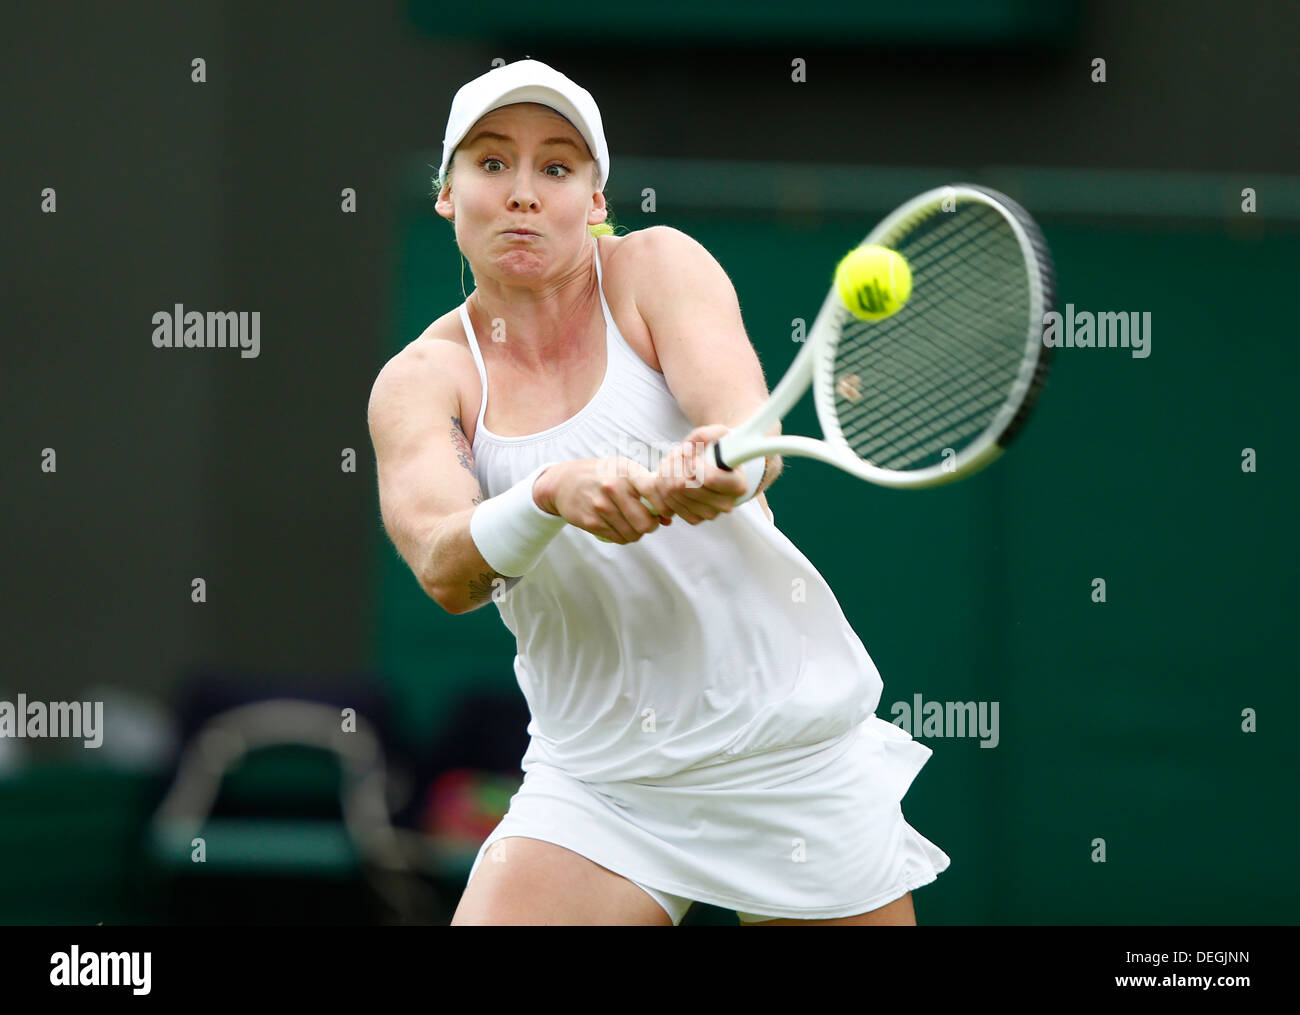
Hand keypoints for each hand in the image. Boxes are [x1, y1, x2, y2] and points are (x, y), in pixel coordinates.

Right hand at [535, 457, 673, 543]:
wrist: (563, 482)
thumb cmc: (601, 475)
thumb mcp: (623, 470)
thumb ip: (647, 489)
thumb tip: (668, 518)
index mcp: (625, 471)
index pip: (655, 491)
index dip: (666, 506)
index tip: (665, 511)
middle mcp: (613, 488)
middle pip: (646, 522)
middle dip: (651, 525)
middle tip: (647, 521)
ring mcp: (601, 506)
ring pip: (633, 534)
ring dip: (637, 532)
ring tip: (632, 523)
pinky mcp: (591, 522)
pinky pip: (619, 539)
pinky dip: (624, 537)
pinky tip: (620, 527)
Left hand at [655, 424, 749, 524]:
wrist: (719, 466)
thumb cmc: (720, 450)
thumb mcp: (718, 434)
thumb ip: (706, 435)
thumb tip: (689, 449)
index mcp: (738, 484)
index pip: (709, 478)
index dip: (693, 463)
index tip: (691, 454)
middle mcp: (726, 504)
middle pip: (684, 486)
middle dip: (675, 463)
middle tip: (678, 453)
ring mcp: (710, 514)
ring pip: (672, 493)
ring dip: (667, 472)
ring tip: (674, 461)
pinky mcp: (695, 519)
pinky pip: (669, 504)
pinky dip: (664, 487)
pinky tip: (671, 476)